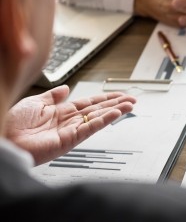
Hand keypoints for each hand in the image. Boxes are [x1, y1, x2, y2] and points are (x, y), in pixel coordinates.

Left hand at [5, 85, 135, 165]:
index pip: (89, 103)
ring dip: (116, 111)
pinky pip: (91, 127)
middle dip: (116, 103)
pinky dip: (104, 120)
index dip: (104, 98)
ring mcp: (71, 130)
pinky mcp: (70, 139)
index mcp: (61, 112)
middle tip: (132, 99)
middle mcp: (69, 121)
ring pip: (98, 118)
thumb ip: (53, 96)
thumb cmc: (12, 123)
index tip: (118, 94)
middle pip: (98, 109)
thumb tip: (65, 88)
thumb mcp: (34, 102)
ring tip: (130, 105)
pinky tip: (116, 113)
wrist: (4, 138)